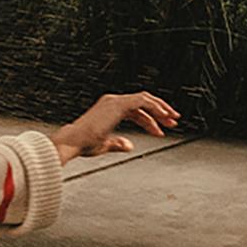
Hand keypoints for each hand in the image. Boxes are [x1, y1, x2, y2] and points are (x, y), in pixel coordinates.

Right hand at [53, 90, 179, 163]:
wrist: (72, 142)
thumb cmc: (83, 145)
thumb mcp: (103, 145)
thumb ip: (116, 144)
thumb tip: (130, 146)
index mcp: (109, 109)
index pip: (136, 110)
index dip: (150, 120)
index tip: (161, 130)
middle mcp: (112, 102)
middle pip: (143, 102)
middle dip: (160, 111)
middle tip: (173, 120)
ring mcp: (115, 101)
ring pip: (145, 100)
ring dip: (161, 109)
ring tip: (172, 120)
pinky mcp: (118, 104)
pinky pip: (142, 102)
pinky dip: (155, 108)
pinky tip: (164, 117)